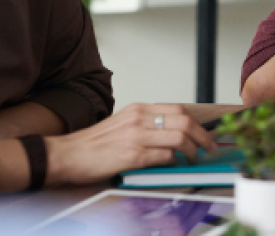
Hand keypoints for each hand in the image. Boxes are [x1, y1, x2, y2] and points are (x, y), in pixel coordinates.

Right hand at [46, 104, 217, 186]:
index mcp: (138, 109)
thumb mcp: (123, 123)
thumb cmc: (93, 144)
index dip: (197, 123)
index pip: (178, 109)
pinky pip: (164, 156)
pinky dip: (173, 161)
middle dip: (203, 137)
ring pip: (179, 138)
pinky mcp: (132, 155)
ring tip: (194, 158)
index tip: (205, 133)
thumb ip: (146, 124)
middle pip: (185, 121)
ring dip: (192, 151)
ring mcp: (136, 136)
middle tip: (208, 148)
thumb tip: (172, 133)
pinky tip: (172, 165)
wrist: (66, 155)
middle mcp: (139, 118)